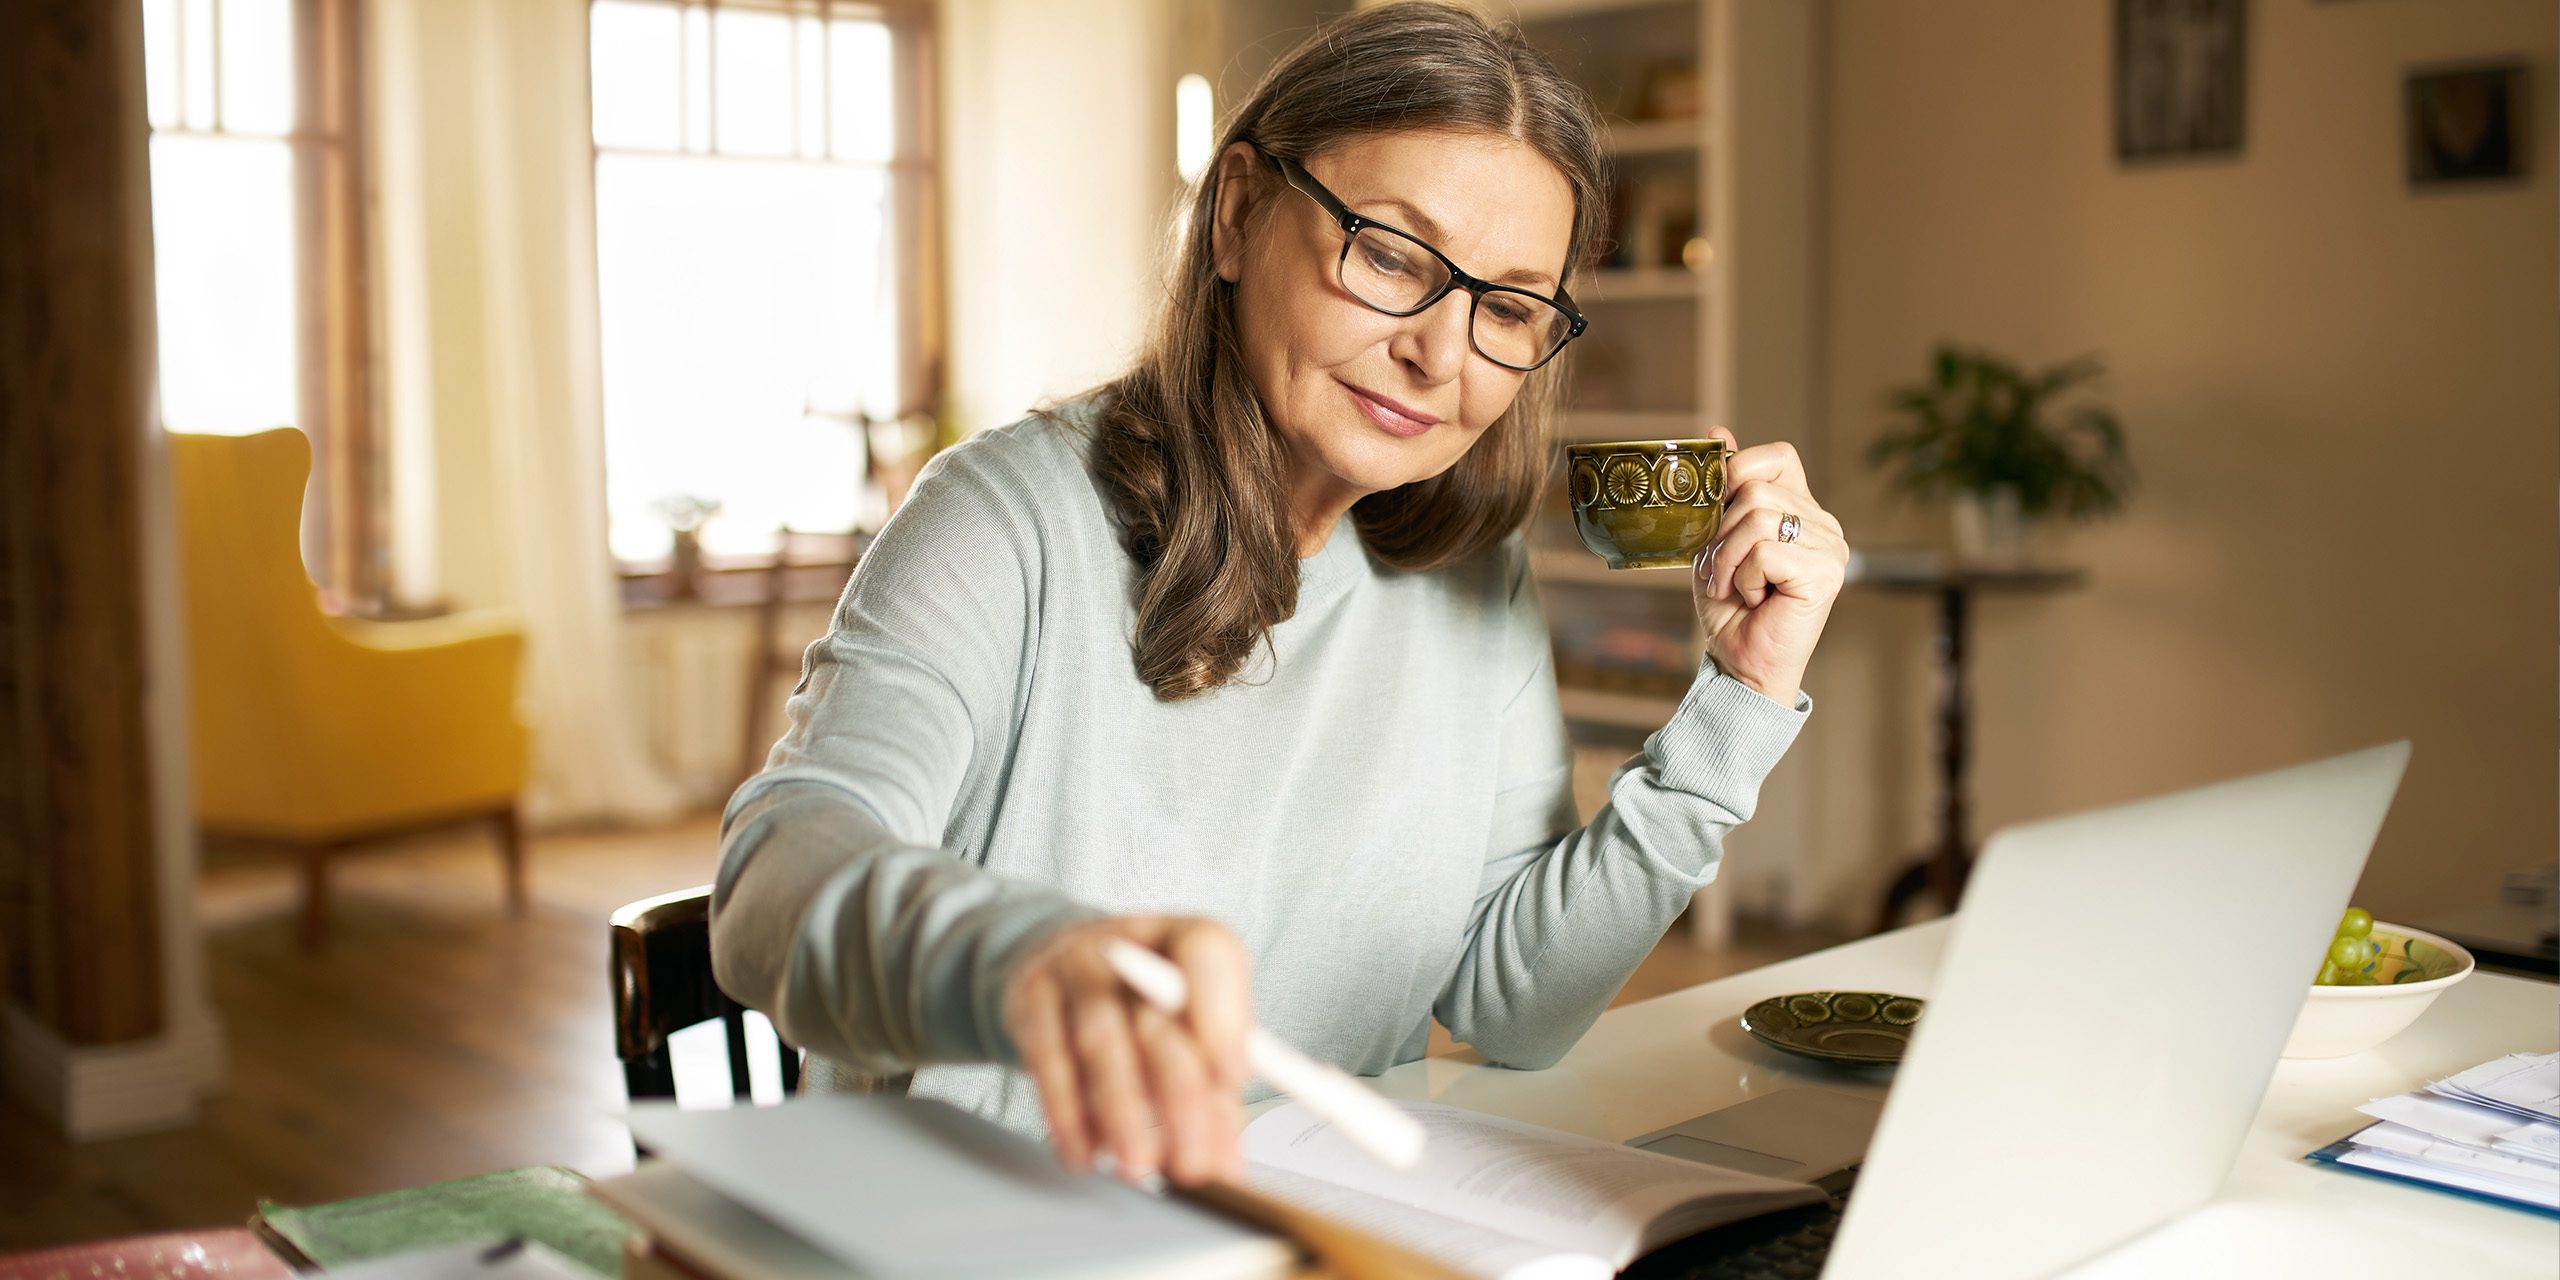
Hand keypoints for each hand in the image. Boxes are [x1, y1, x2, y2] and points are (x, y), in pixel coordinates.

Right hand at [1001, 915, 1251, 1186]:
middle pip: (1155, 1018)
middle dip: (1178, 1098)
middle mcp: (1128, 945)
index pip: (1207, 954)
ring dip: (1122, 1113)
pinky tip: (1086, 1153)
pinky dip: (1068, 1116)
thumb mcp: (1191, 1029)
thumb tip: (1225, 1160)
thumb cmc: (1146, 1005)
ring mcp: (1071, 967)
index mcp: (1185, 939)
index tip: (1232, 1080)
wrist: (1067, 971)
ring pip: (1099, 1043)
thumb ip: (1215, 1090)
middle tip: (1190, 1161)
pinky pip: (1048, 1062)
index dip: (1223, 1017)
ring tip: (1139, 1165)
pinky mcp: (1029, 999)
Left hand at [1692, 427, 1849, 703]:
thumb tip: (1717, 431)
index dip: (1739, 471)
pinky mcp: (1825, 573)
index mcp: (1802, 510)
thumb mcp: (1715, 539)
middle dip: (1720, 531)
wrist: (1740, 662)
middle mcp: (1824, 524)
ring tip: (1733, 586)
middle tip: (1720, 570)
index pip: (1779, 456)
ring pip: (1758, 517)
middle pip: (1758, 489)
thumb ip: (1723, 490)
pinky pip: (1765, 550)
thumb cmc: (1730, 607)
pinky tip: (1754, 598)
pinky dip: (1743, 575)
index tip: (1717, 510)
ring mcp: (1830, 548)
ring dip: (1727, 557)